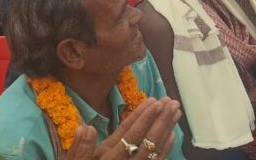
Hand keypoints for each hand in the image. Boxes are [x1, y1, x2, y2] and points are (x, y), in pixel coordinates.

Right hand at [66, 97, 180, 159]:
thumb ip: (80, 150)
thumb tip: (86, 128)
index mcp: (107, 157)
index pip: (128, 133)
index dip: (142, 116)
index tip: (154, 101)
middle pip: (146, 139)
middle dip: (160, 119)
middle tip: (171, 102)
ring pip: (154, 149)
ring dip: (166, 129)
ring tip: (175, 112)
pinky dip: (166, 148)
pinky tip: (172, 135)